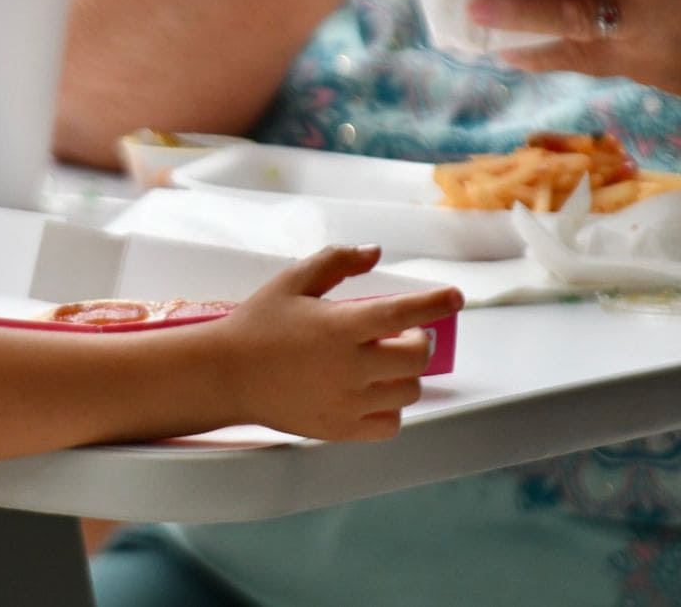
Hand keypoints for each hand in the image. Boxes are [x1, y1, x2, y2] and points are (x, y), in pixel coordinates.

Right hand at [218, 245, 462, 440]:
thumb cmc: (257, 325)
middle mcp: (350, 367)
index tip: (455, 296)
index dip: (435, 302)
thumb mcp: (291, 282)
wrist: (226, 375)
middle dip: (419, 339)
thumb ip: (335, 262)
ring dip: (405, 372)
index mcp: (339, 327)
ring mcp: (348, 402)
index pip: (404, 313)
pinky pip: (390, 423)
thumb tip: (375, 252)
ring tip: (383, 361)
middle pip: (417, 357)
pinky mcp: (341, 428)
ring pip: (408, 391)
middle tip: (402, 332)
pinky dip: (391, 407)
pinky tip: (373, 392)